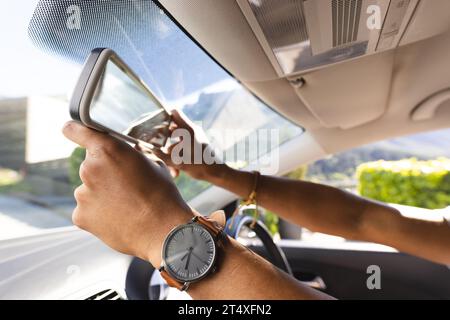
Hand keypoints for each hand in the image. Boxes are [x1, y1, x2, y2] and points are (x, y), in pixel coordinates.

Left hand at [62, 121, 193, 266]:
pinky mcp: (80, 216)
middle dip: (104, 173)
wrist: (163, 229)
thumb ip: (131, 157)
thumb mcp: (152, 164)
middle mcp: (90, 168)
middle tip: (126, 186)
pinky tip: (118, 218)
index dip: (74, 131)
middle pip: (91, 166)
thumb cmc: (162, 195)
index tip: (70, 131)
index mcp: (108, 149)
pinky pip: (86, 210)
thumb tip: (127, 158)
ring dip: (102, 194)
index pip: (76, 130)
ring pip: (88, 190)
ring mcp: (82, 193)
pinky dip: (98, 213)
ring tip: (126, 206)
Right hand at [153, 110, 221, 180]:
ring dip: (170, 153)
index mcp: (188, 130)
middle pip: (172, 128)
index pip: (174, 113)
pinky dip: (178, 157)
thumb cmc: (202, 166)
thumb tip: (146, 149)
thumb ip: (162, 155)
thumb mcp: (179, 162)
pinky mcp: (195, 147)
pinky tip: (176, 172)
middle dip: (162, 138)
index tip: (152, 124)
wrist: (219, 174)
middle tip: (153, 144)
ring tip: (169, 167)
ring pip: (176, 142)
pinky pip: (182, 148)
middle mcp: (191, 132)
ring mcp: (194, 139)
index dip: (162, 116)